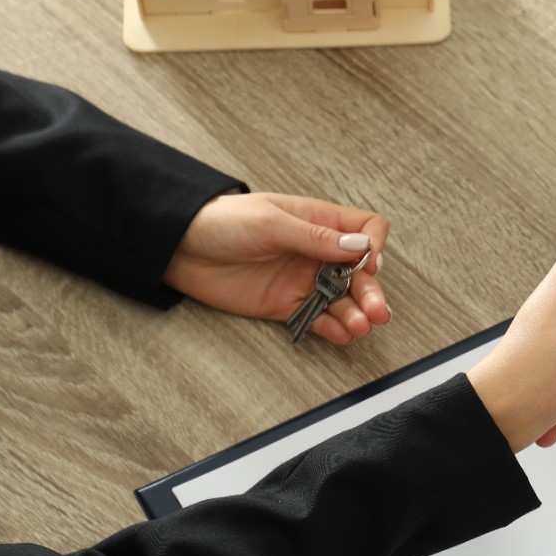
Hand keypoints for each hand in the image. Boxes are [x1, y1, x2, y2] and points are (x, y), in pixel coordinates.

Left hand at [164, 193, 390, 344]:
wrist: (178, 248)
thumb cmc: (222, 222)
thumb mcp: (270, 222)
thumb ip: (315, 238)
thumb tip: (359, 247)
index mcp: (318, 221)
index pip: (365, 229)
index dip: (373, 245)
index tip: (367, 262)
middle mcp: (316, 252)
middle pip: (360, 272)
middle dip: (371, 291)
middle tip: (377, 311)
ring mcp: (303, 280)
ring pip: (343, 299)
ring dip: (356, 313)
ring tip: (360, 325)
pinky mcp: (286, 305)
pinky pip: (318, 319)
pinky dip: (333, 328)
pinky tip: (343, 333)